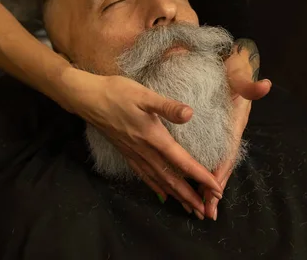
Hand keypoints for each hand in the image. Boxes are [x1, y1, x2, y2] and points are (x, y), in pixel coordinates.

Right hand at [60, 68, 223, 215]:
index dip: (201, 177)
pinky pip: (144, 175)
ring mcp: (134, 154)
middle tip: (205, 212)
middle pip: (171, 179)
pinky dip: (156, 187)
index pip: (182, 162)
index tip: (217, 190)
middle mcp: (145, 151)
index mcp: (153, 137)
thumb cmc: (117, 93)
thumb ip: (167, 106)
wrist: (89, 99)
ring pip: (158, 181)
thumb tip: (190, 114)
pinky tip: (162, 193)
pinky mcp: (126, 152)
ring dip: (175, 196)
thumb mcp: (144, 95)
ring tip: (189, 209)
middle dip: (190, 196)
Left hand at [201, 38, 270, 219]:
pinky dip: (198, 173)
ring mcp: (220, 136)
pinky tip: (188, 185)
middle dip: (213, 190)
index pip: (227, 153)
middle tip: (206, 212)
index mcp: (234, 125)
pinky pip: (205, 158)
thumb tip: (264, 84)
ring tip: (198, 209)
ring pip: (213, 166)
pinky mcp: (211, 134)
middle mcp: (228, 135)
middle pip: (221, 167)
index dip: (221, 171)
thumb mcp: (239, 74)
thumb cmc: (233, 70)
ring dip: (205, 187)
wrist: (232, 64)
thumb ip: (249, 83)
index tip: (213, 190)